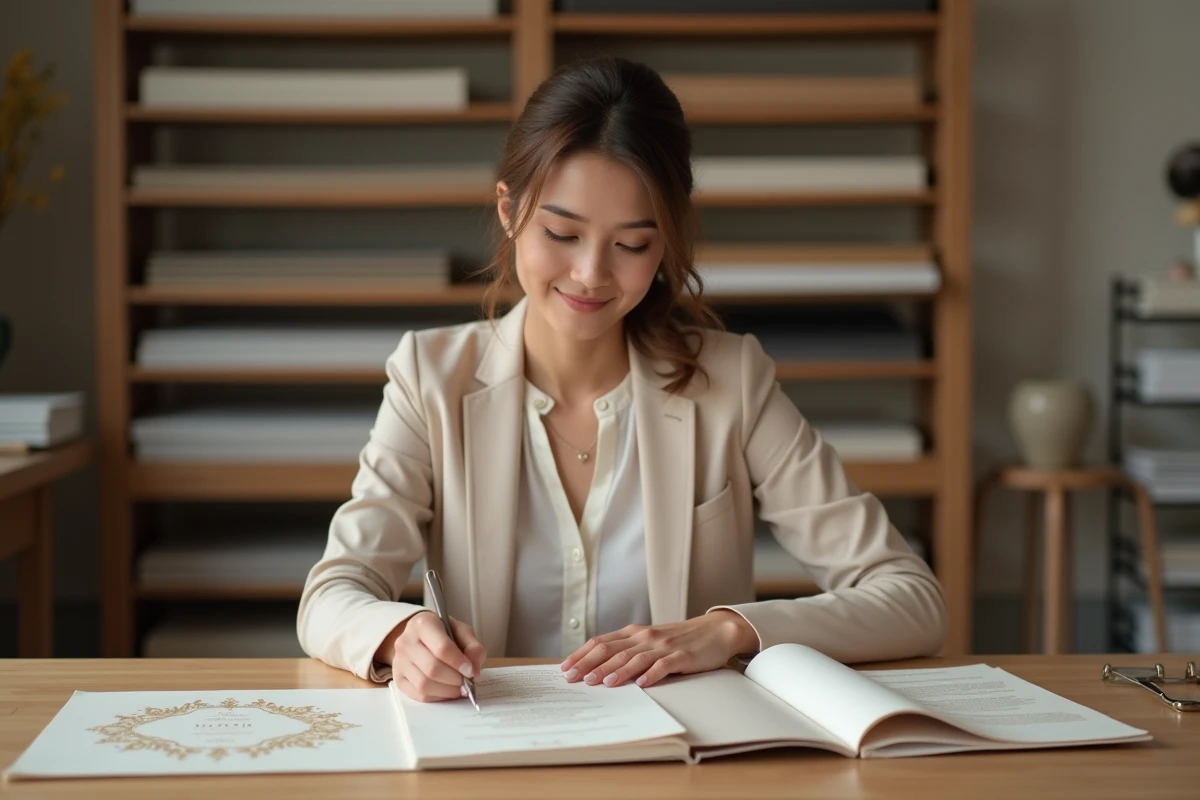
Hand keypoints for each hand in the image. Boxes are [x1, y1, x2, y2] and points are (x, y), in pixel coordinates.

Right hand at [378, 611, 486, 702]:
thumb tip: (475, 671)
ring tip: (459, 687)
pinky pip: (418, 695)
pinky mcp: (398, 678)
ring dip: (447, 691)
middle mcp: (406, 641)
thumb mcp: (462, 631)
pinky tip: (447, 691)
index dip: (459, 663)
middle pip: (433, 669)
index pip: (442, 648)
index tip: (471, 670)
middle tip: (467, 681)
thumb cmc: (443, 633)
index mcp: (423, 624)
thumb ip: (473, 648)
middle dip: (455, 679)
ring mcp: (399, 661)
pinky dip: (437, 697)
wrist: (419, 636)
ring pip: (424, 685)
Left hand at [559, 611, 758, 688]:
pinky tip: (642, 684)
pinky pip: (665, 666)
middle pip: (613, 650)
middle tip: (574, 678)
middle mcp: (645, 637)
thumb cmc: (678, 639)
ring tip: (601, 683)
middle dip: (591, 664)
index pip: (601, 642)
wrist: (714, 631)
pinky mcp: (682, 656)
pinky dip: (652, 674)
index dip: (582, 655)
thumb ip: (627, 650)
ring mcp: (663, 646)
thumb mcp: (649, 640)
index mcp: (634, 633)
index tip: (565, 668)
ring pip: (635, 658)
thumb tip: (596, 668)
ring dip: (617, 671)